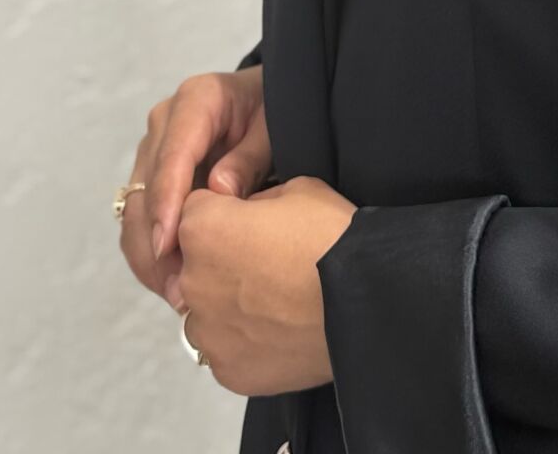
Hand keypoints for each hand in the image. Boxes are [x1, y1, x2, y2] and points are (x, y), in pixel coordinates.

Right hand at [119, 66, 272, 312]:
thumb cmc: (276, 112)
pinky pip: (143, 218)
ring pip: (135, 210)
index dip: (166, 204)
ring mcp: (155, 149)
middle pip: (145, 188)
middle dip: (155, 242)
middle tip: (178, 289)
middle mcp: (166, 122)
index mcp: (197, 100)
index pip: (172, 156)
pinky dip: (153, 251)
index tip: (167, 246)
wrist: (270, 104)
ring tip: (177, 295)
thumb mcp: (275, 128)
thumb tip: (218, 191)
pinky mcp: (154, 175)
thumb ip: (249, 157)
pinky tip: (174, 282)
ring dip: (150, 255)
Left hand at [168, 175, 358, 394]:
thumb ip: (255, 200)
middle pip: (196, 265)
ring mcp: (208, 332)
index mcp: (204, 230)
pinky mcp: (227, 369)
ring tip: (276, 300)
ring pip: (207, 312)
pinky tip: (280, 327)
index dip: (225, 211)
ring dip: (229, 304)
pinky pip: (226, 349)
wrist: (364, 300)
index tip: (250, 220)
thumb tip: (245, 216)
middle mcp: (193, 282)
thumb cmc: (333, 239)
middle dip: (223, 260)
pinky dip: (246, 340)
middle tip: (269, 261)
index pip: (194, 211)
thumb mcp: (297, 188)